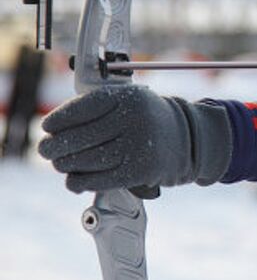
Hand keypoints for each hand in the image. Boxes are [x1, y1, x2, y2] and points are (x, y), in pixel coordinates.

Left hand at [38, 85, 231, 192]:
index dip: (60, 118)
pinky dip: (80, 182)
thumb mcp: (130, 101)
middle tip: (45, 150)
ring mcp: (138, 146)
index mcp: (129, 97)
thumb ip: (98, 108)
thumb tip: (54, 130)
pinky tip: (73, 180)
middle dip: (55, 146)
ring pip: (86, 160)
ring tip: (60, 164)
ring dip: (65, 165)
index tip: (47, 126)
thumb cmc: (148, 119)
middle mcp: (134, 119)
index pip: (83, 108)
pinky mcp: (139, 171)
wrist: (188, 139)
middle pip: (80, 137)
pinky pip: (99, 179)